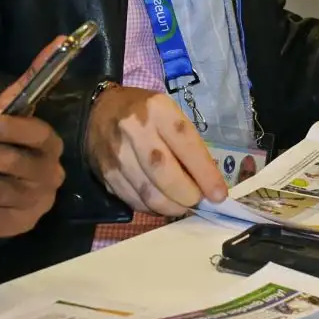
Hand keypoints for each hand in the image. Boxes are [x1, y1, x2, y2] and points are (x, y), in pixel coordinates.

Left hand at [0, 38, 67, 238]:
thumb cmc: (10, 143)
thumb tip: (59, 38)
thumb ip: (34, 77)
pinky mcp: (10, 229)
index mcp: (50, 146)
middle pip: (10, 166)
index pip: (36, 136)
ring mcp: (30, 207)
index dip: (10, 130)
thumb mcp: (16, 111)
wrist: (19, 191)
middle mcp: (47, 178)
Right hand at [86, 85, 227, 217]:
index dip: (205, 174)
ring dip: (172, 206)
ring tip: (182, 205)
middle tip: (198, 201)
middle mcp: (135, 130)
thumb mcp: (169, 115)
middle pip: (165, 174)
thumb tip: (208, 185)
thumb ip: (188, 146)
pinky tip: (161, 202)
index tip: (219, 195)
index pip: (186, 145)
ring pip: (149, 193)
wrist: (99, 111)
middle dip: (188, 195)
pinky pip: (134, 201)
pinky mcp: (106, 174)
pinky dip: (152, 208)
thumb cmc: (144, 113)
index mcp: (157, 110)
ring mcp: (117, 154)